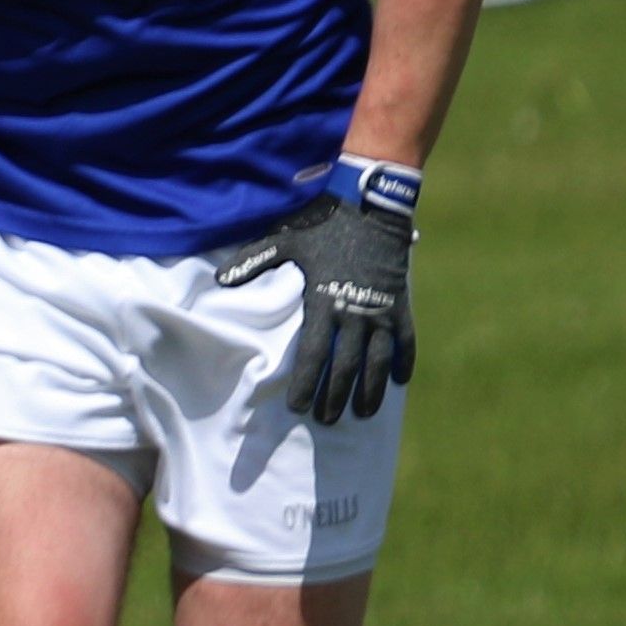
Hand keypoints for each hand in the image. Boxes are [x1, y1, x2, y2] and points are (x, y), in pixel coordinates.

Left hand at [212, 192, 417, 422]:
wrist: (371, 205)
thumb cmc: (323, 222)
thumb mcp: (284, 239)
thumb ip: (253, 262)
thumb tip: (220, 281)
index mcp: (323, 301)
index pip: (312, 355)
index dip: (306, 384)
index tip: (298, 407)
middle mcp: (354, 312)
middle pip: (346, 367)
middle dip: (336, 397)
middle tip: (326, 419)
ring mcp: (381, 310)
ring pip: (378, 362)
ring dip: (370, 390)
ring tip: (361, 413)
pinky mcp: (401, 303)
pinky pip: (406, 341)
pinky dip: (403, 363)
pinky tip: (399, 383)